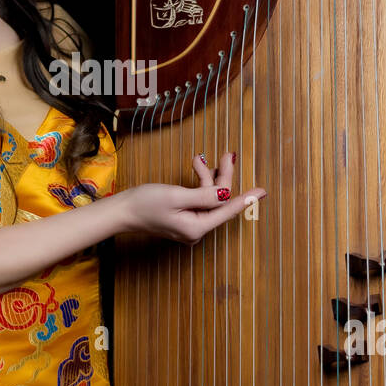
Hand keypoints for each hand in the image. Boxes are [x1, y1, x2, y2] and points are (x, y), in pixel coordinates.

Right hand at [121, 151, 266, 243]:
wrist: (122, 212)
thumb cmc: (145, 203)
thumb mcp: (177, 196)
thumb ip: (205, 195)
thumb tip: (228, 193)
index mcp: (197, 227)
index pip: (228, 210)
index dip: (246, 198)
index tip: (263, 191)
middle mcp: (196, 230)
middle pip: (219, 202)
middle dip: (222, 178)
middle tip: (228, 155)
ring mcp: (190, 225)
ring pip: (209, 198)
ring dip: (207, 178)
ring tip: (199, 160)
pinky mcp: (184, 219)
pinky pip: (199, 200)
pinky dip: (199, 184)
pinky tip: (196, 168)